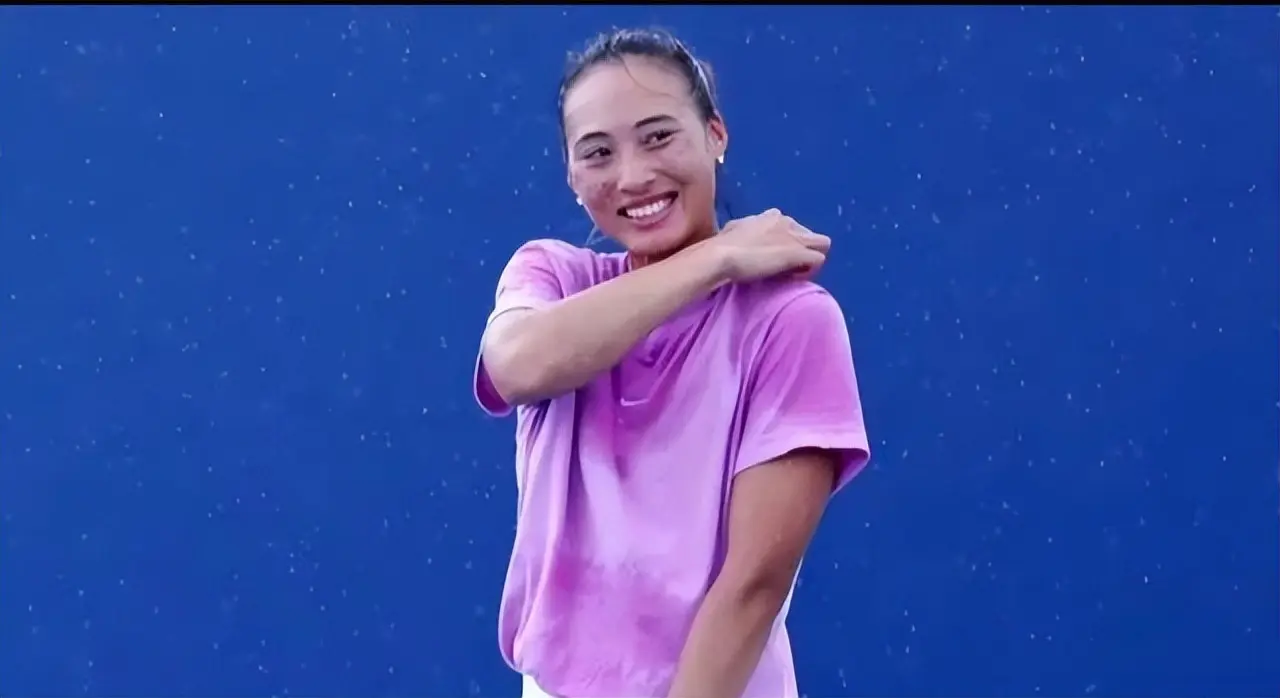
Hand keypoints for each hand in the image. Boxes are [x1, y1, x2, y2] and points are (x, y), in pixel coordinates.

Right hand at [710, 209, 830, 282]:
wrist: (721, 256)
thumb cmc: (721, 246)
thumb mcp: (733, 231)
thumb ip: (744, 230)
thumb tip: (742, 236)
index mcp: (772, 216)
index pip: (793, 227)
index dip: (788, 244)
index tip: (775, 258)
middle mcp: (787, 222)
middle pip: (810, 236)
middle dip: (802, 251)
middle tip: (787, 269)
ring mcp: (794, 237)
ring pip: (822, 245)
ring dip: (810, 260)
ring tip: (794, 274)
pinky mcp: (798, 252)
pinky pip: (819, 260)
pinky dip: (810, 271)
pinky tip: (793, 279)